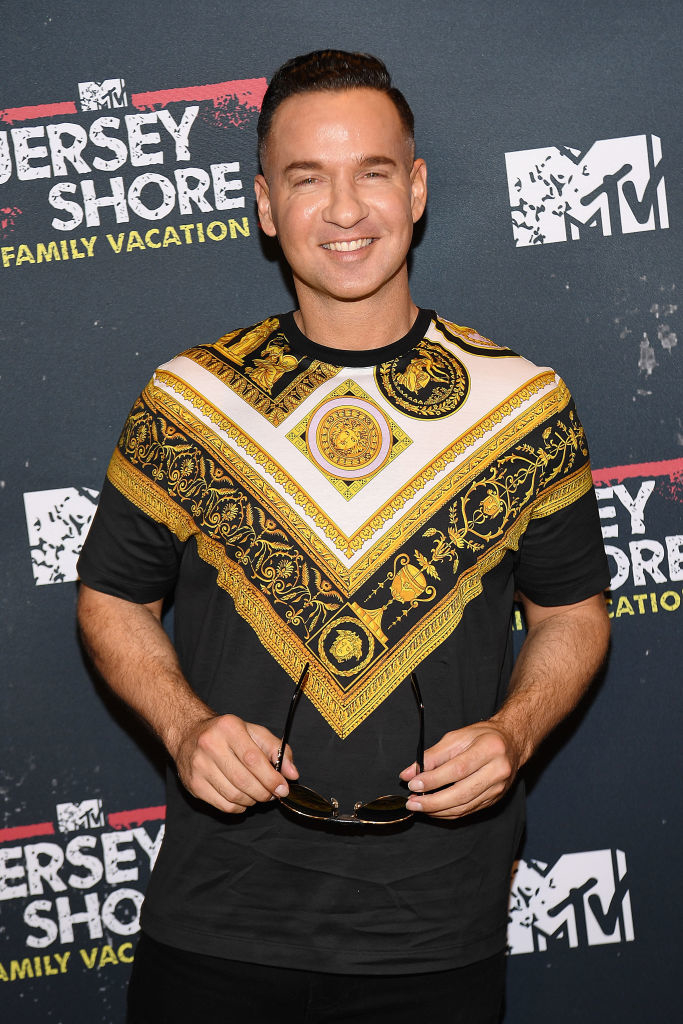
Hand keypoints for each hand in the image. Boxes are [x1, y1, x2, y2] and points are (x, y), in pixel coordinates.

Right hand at [174, 714, 298, 813]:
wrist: (189, 734)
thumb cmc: (227, 734)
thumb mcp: (253, 732)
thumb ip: (277, 749)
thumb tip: (292, 774)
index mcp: (228, 728)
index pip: (253, 759)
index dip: (271, 778)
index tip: (283, 788)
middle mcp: (210, 745)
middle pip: (244, 780)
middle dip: (264, 792)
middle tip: (272, 794)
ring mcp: (199, 766)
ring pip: (234, 795)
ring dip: (252, 800)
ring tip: (258, 794)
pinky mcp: (193, 784)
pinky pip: (222, 805)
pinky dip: (238, 807)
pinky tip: (242, 799)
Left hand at [399, 721, 520, 819]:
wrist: (512, 743)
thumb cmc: (482, 736)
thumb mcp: (457, 737)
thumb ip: (432, 756)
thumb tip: (409, 773)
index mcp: (490, 749)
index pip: (458, 769)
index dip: (433, 780)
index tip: (413, 784)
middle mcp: (498, 771)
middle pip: (462, 793)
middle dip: (433, 801)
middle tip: (412, 802)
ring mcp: (498, 788)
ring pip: (465, 806)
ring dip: (438, 810)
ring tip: (419, 806)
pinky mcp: (495, 799)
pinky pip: (469, 810)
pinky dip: (449, 812)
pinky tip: (434, 809)